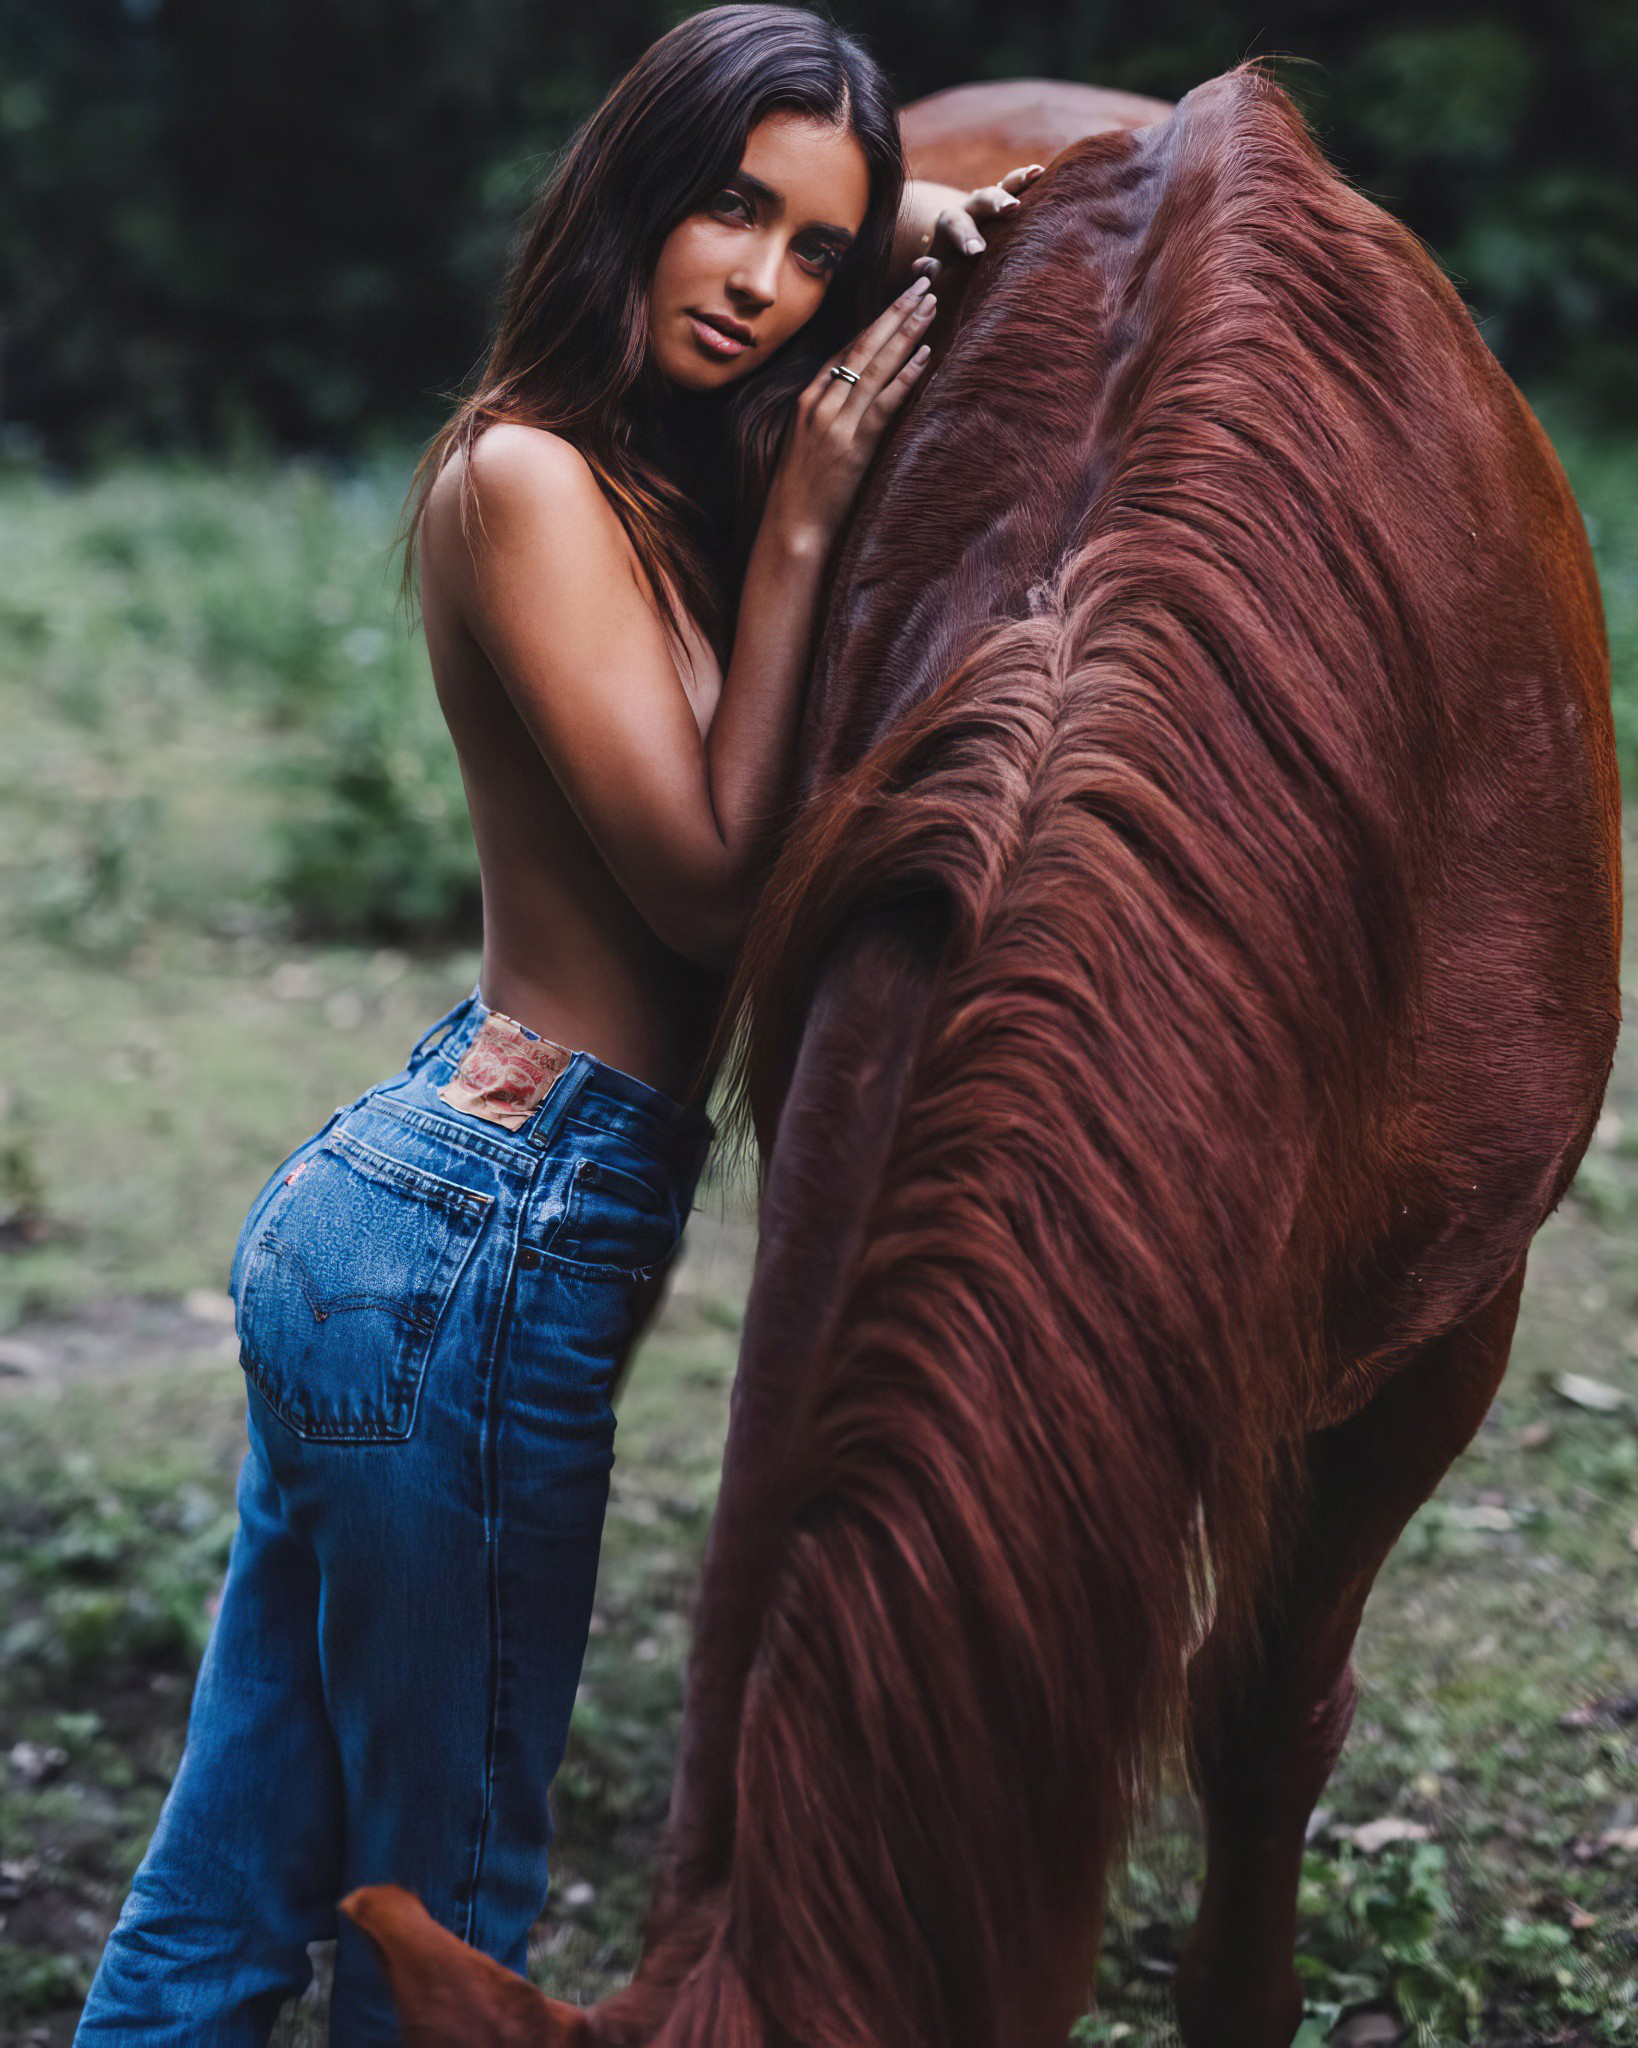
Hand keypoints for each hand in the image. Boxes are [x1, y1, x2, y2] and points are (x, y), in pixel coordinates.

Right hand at [765, 277, 937, 547]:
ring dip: (906, 331)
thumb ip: (828, 414)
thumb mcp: (807, 443)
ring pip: (876, 365)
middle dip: (895, 310)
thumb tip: (856, 396)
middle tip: (924, 281)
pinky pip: (884, 402)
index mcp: (808, 399)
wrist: (791, 528)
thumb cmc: (802, 492)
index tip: (901, 295)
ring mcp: (836, 422)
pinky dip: (905, 376)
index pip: (847, 348)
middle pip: (864, 345)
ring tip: (930, 303)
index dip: (877, 319)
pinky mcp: (853, 445)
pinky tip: (926, 354)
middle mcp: (821, 403)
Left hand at [911, 163, 1045, 281]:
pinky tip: (1049, 174)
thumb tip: (924, 266)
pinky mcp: (1009, 204)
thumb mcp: (938, 277)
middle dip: (995, 202)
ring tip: (1037, 173)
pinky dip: (1033, 184)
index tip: (976, 252)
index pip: (956, 225)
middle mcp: (970, 208)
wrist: (960, 257)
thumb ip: (931, 273)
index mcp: (950, 225)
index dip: (965, 236)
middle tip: (1011, 208)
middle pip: (980, 199)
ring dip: (1019, 181)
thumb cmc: (951, 274)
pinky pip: (1020, 191)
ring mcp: (991, 204)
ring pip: (1002, 187)